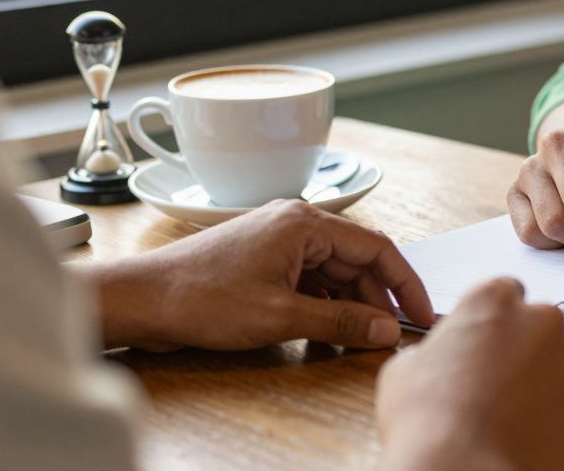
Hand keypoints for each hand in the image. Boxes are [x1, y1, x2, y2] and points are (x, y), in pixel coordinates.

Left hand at [81, 199, 434, 350]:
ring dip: (350, 306)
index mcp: (305, 223)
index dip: (405, 284)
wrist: (142, 301)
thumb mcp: (280, 316)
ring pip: (335, 273)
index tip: (422, 314)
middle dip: (377, 300)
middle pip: (357, 261)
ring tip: (358, 340)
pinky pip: (311, 280)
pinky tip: (327, 332)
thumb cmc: (200, 298)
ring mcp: (279, 242)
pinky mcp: (264, 261)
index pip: (377, 248)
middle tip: (391, 336)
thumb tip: (385, 329)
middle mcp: (295, 224)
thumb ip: (340, 322)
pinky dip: (325, 306)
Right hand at [375, 278, 563, 470]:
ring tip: (510, 418)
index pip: (504, 294)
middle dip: (523, 350)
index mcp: (495, 301)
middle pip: (539, 327)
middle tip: (495, 385)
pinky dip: (559, 419)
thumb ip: (436, 349)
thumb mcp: (405, 369)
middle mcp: (542, 322)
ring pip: (562, 367)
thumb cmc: (427, 420)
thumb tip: (440, 360)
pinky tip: (528, 437)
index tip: (484, 344)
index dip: (493, 323)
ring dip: (543, 384)